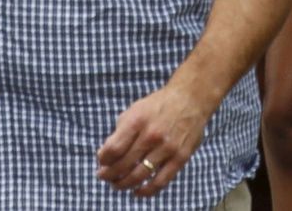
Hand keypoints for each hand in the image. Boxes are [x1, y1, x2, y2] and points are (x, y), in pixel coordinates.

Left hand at [95, 81, 209, 196]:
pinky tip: (137, 191)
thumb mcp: (135, 110)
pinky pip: (160, 181)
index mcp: (137, 120)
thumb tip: (106, 155)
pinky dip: (146, 191)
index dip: (103, 160)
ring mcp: (167, 148)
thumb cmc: (158, 105)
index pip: (113, 149)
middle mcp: (151, 135)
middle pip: (124, 165)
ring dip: (123, 184)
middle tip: (104, 176)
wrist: (190, 99)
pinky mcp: (180, 157)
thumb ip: (120, 131)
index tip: (101, 162)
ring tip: (117, 184)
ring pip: (139, 176)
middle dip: (109, 174)